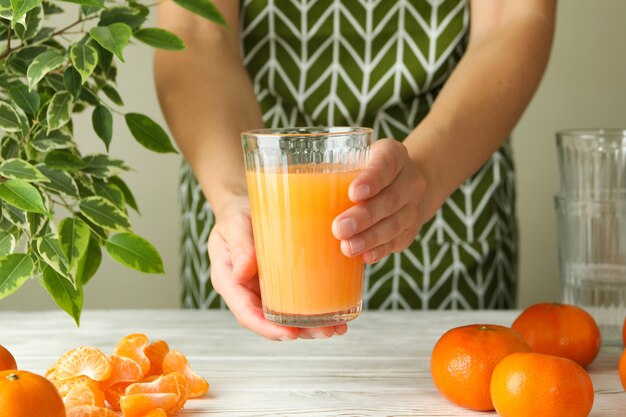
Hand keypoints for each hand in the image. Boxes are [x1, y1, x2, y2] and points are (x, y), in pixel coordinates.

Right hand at [208, 196, 347, 339]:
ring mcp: (265, 289)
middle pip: (271, 320)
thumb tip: (241, 272)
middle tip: (326, 331)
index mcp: (230, 282)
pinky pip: (297, 299)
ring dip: (312, 325)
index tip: (292, 334)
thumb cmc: (236, 214)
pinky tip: (337, 312)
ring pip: (287, 315)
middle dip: (299, 331)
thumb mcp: (233, 224)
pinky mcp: (281, 282)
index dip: (267, 328)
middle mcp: (248, 291)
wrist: (244, 206)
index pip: (245, 312)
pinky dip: (316, 308)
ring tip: (338, 327)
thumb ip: (239, 245)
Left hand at [332, 139, 426, 262]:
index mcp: (393, 155)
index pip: (386, 163)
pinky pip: (396, 242)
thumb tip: (282, 182)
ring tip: (347, 247)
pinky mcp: (410, 231)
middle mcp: (409, 180)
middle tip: (339, 228)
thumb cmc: (366, 170)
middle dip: (364, 216)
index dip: (371, 179)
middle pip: (390, 199)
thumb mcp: (356, 157)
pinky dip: (380, 250)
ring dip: (370, 238)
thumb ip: (331, 166)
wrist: (405, 184)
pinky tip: (364, 257)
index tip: (353, 193)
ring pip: (394, 224)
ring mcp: (412, 207)